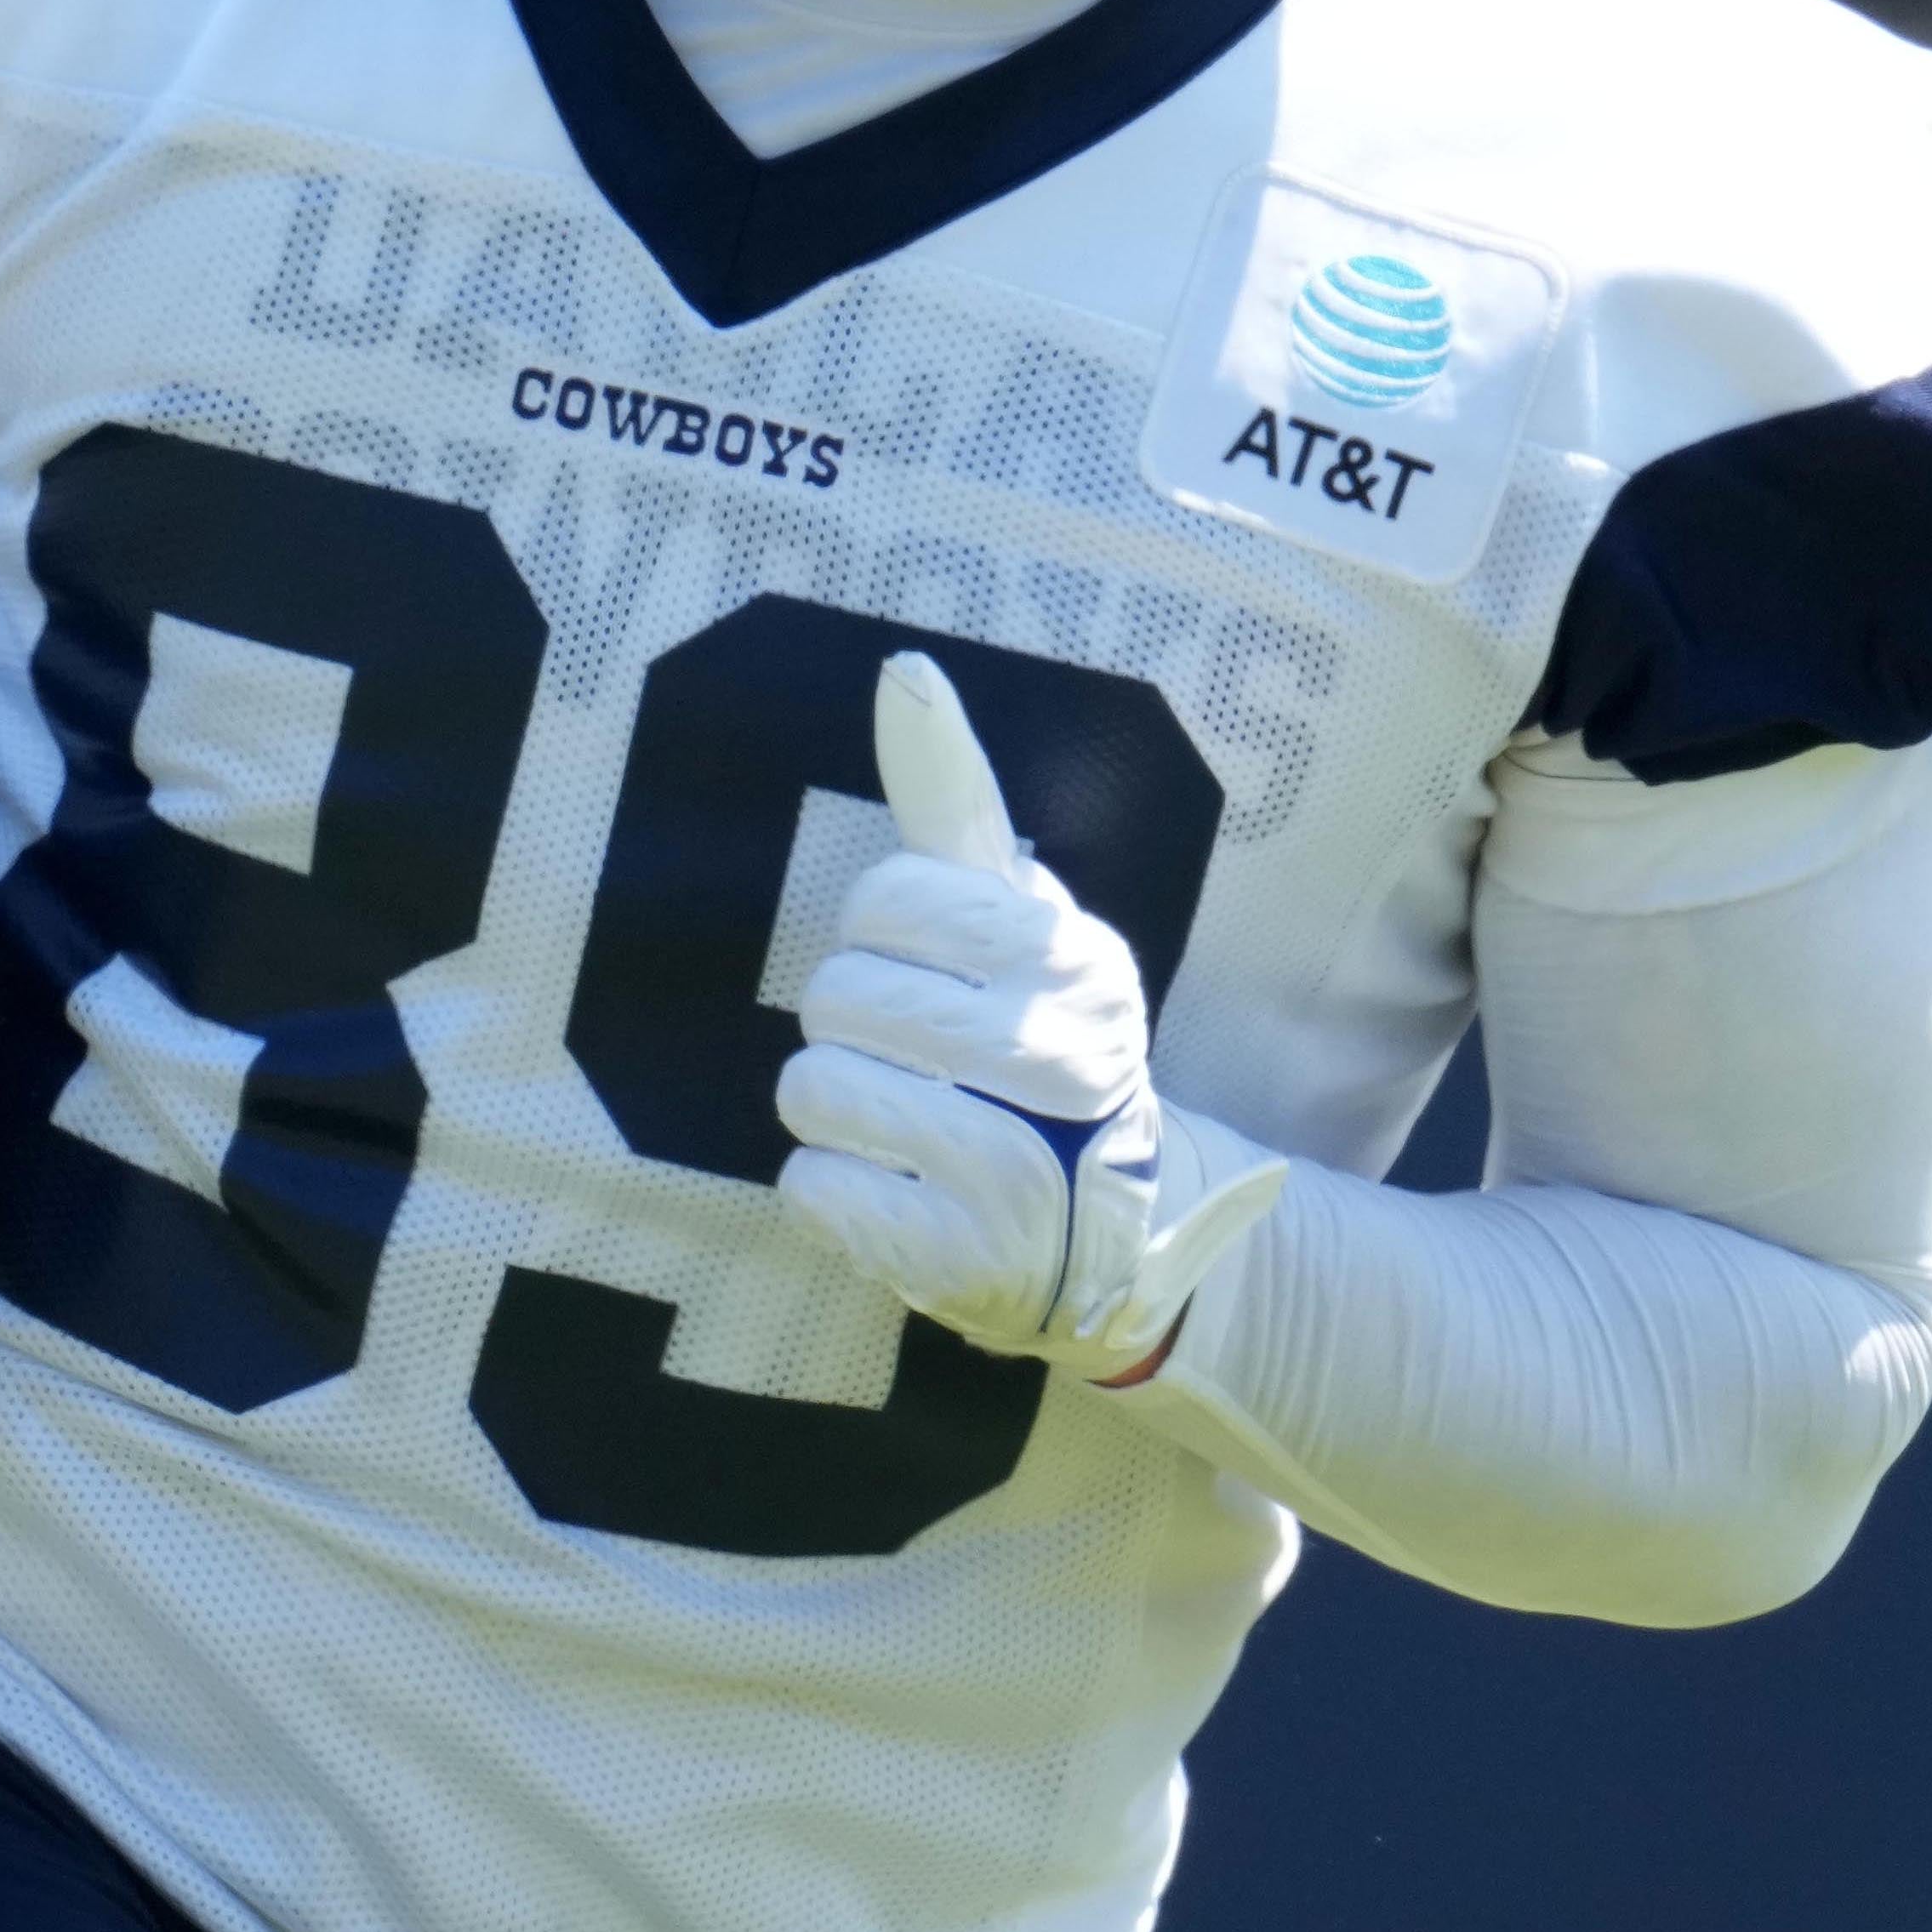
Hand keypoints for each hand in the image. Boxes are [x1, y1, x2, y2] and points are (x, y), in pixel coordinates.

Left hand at [768, 653, 1287, 1382]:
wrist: (1120, 1234)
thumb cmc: (1041, 1046)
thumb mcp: (1024, 921)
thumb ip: (956, 803)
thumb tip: (904, 671)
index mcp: (1068, 957)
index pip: (889, 901)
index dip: (884, 937)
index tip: (939, 974)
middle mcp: (1056, 1057)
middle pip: (837, 996)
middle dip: (854, 1028)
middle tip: (922, 1064)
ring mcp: (1014, 1170)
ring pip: (811, 1089)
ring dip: (838, 1111)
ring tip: (911, 1131)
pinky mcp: (959, 1259)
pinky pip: (811, 1188)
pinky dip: (832, 1193)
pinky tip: (899, 1193)